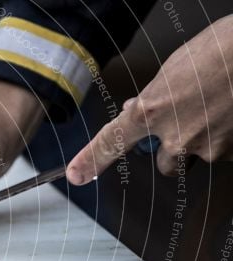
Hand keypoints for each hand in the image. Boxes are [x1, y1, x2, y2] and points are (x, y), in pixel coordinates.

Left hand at [68, 14, 232, 184]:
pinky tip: (228, 114)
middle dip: (172, 149)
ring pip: (193, 160)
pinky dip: (223, 138)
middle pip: (164, 164)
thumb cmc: (218, 51)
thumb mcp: (171, 71)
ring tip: (213, 112)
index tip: (77, 175)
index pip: (112, 141)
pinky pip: (219, 154)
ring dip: (198, 145)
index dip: (91, 160)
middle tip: (189, 124)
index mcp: (151, 110)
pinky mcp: (229, 152)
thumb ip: (151, 97)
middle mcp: (175, 135)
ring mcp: (205, 147)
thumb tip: (135, 110)